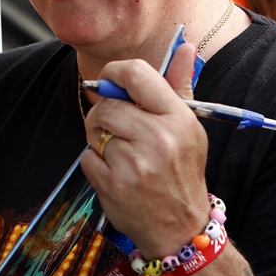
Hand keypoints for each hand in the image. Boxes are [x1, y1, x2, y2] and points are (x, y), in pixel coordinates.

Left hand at [80, 43, 210, 258]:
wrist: (181, 229)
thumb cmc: (181, 171)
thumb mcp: (189, 127)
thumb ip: (178, 85)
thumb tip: (185, 46)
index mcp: (178, 119)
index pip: (136, 74)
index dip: (115, 74)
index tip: (111, 82)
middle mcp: (158, 139)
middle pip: (106, 105)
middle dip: (104, 113)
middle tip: (116, 128)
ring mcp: (134, 164)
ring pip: (94, 130)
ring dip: (99, 138)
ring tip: (120, 152)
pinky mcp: (113, 185)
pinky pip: (86, 156)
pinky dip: (94, 162)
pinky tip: (115, 172)